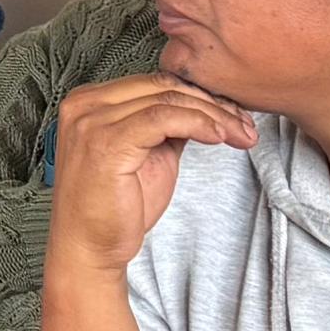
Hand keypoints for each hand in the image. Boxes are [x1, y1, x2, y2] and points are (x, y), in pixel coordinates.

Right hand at [47, 76, 256, 279]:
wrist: (89, 248)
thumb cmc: (114, 208)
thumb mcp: (148, 155)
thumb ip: (166, 127)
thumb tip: (204, 108)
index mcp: (90, 102)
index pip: (154, 82)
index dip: (199, 95)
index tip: (233, 115)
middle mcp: (84, 104)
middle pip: (162, 85)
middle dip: (212, 103)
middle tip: (244, 125)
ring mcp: (91, 121)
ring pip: (167, 99)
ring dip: (213, 115)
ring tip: (239, 134)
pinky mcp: (106, 142)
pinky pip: (163, 118)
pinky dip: (198, 123)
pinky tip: (218, 136)